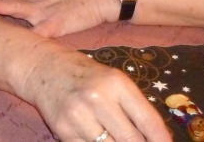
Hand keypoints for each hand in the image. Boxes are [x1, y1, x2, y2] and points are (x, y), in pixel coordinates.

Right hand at [15, 45, 170, 141]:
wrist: (43, 68)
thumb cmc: (86, 75)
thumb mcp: (114, 81)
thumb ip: (135, 108)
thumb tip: (158, 139)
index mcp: (116, 84)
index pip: (148, 121)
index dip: (161, 140)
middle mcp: (97, 99)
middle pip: (131, 140)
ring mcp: (78, 116)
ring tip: (114, 136)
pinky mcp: (62, 130)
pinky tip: (94, 136)